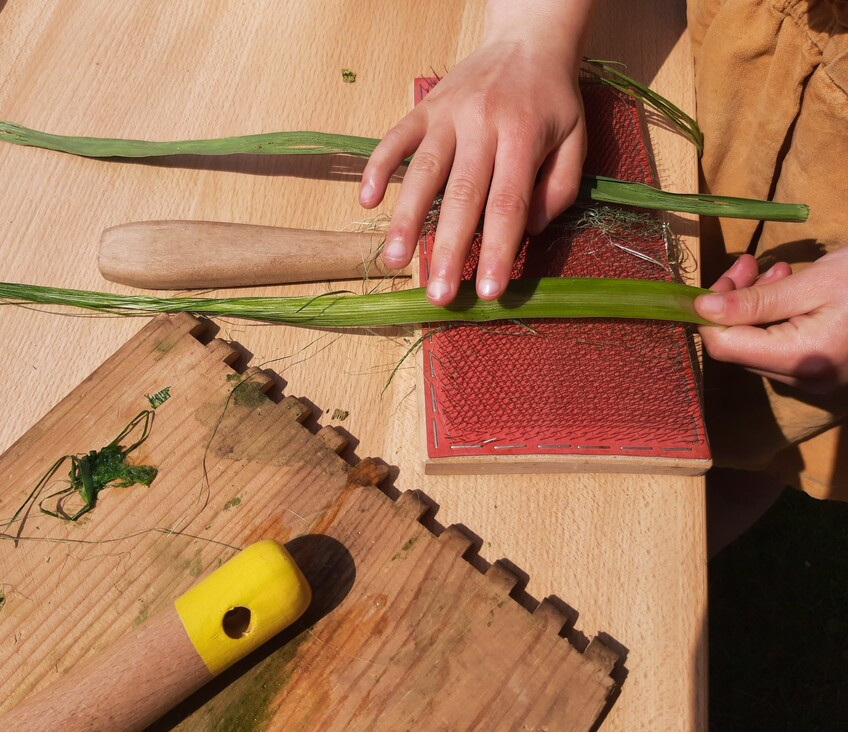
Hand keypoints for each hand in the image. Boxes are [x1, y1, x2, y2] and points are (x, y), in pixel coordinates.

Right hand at [360, 1, 592, 304]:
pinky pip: (396, 137)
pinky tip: (366, 201)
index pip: (508, 204)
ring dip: (407, 218)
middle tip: (438, 294)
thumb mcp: (576, 138)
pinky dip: (378, 166)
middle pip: (462, 196)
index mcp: (524, 137)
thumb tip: (530, 231)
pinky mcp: (425, 107)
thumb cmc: (552, 99)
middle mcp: (482, 125)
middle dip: (449, 249)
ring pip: (423, 171)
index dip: (498, 251)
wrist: (527, 38)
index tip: (488, 292)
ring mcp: (448, 114)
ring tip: (396, 260)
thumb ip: (561, 187)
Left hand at [695, 250, 847, 392]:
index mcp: (800, 359)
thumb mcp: (814, 284)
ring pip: (757, 344)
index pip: (723, 346)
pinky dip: (775, 315)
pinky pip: (780, 346)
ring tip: (775, 270)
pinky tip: (789, 286)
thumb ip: (756, 301)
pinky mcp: (822, 370)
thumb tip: (702, 309)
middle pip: (738, 345)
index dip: (708, 314)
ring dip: (754, 305)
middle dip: (733, 302)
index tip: (719, 280)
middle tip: (747, 264)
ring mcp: (814, 379)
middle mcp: (803, 380)